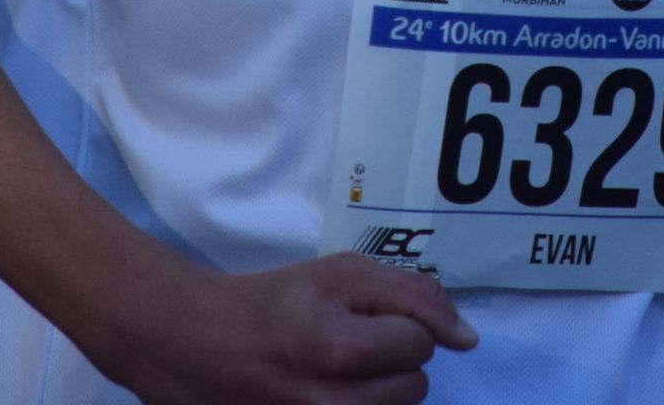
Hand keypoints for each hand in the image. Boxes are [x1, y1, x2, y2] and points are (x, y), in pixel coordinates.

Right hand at [98, 254, 476, 404]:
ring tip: (338, 369)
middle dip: (391, 357)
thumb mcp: (339, 274)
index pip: (421, 341)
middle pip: (415, 385)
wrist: (195, 344)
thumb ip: (411, 294)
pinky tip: (332, 390)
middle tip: (346, 341)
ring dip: (379, 388)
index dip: (397, 320)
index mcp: (338, 350)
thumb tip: (467, 338)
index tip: (360, 315)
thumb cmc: (272, 301)